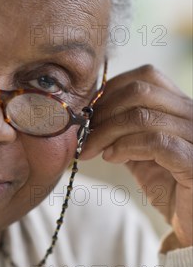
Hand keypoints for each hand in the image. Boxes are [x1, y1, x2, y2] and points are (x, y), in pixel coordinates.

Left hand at [81, 65, 192, 247]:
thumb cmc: (171, 190)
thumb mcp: (143, 153)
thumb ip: (126, 130)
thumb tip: (91, 114)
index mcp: (183, 108)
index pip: (147, 76)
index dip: (111, 90)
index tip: (90, 114)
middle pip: (141, 91)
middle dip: (104, 111)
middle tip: (84, 134)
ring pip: (143, 116)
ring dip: (107, 132)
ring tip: (92, 149)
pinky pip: (156, 142)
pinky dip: (126, 146)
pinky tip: (112, 158)